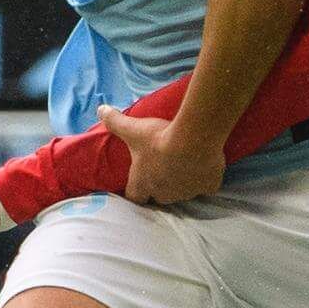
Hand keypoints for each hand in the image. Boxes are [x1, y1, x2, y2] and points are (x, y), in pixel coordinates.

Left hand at [100, 105, 224, 204]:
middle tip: (165, 166)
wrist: (193, 140)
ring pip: (184, 192)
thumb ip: (115, 121)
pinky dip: (207, 178)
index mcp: (143, 183)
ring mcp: (187, 192)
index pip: (134, 197)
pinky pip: (207, 186)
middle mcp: (164, 194)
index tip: (139, 182)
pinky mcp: (207, 187)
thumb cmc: (158, 138)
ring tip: (187, 162)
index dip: (136, 190)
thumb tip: (100, 110)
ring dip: (183, 182)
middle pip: (160, 195)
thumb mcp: (133, 128)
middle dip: (161, 184)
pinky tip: (207, 166)